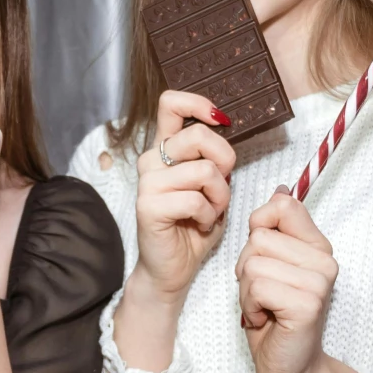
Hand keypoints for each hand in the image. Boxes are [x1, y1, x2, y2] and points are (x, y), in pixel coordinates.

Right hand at [131, 90, 236, 300]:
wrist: (172, 269)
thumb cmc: (192, 226)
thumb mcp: (210, 185)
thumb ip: (213, 158)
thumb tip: (225, 126)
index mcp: (165, 150)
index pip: (171, 103)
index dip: (198, 103)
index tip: (219, 119)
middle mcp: (152, 161)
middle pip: (199, 135)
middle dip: (225, 161)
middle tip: (221, 188)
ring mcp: (147, 183)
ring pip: (204, 171)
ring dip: (220, 197)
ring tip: (210, 212)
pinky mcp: (148, 206)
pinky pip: (195, 200)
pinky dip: (208, 215)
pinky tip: (200, 224)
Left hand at [234, 187, 341, 372]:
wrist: (291, 368)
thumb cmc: (274, 317)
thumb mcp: (269, 266)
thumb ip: (273, 231)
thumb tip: (280, 190)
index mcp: (317, 246)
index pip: (283, 205)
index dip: (259, 226)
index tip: (264, 257)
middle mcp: (324, 260)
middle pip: (259, 237)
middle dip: (246, 267)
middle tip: (263, 294)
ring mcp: (319, 281)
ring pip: (253, 263)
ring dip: (246, 291)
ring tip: (265, 308)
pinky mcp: (307, 303)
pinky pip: (257, 286)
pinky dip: (251, 306)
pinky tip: (267, 320)